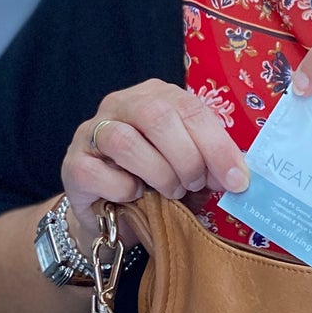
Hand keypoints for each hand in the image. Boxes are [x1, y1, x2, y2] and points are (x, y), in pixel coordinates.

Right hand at [62, 81, 251, 247]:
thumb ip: (211, 165)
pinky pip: (97, 171)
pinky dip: (123, 190)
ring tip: (171, 192)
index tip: (236, 179)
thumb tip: (238, 176)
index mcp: (155, 97)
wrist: (110, 216)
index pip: (189, 108)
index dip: (216, 145)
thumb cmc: (155, 185)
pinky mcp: (73, 164)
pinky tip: (134, 197)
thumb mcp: (190, 170)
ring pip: (125, 140)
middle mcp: (120, 105)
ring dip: (158, 173)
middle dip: (186, 156)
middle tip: (195, 184)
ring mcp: (91, 132)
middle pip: (156, 115)